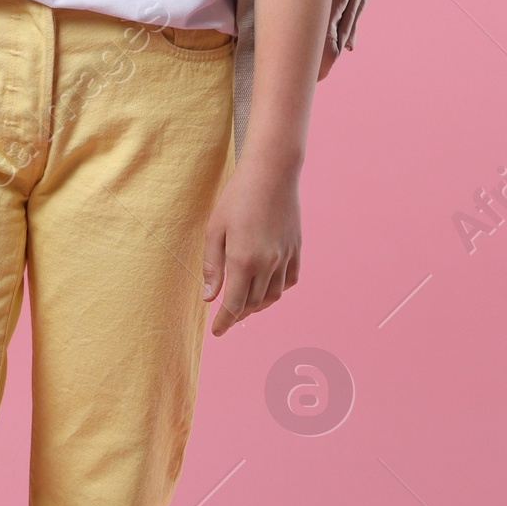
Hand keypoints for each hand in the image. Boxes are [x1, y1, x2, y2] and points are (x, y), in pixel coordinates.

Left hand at [202, 159, 301, 336]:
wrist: (272, 173)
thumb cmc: (237, 198)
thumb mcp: (215, 230)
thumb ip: (213, 266)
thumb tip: (210, 297)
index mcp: (244, 261)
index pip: (235, 305)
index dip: (225, 322)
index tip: (217, 332)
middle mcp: (268, 264)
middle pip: (254, 303)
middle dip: (239, 314)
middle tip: (226, 316)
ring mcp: (285, 257)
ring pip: (273, 296)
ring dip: (259, 305)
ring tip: (246, 305)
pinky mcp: (296, 248)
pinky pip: (290, 280)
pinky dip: (278, 290)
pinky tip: (268, 287)